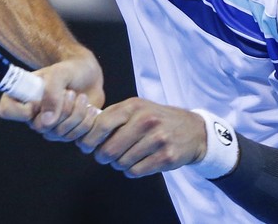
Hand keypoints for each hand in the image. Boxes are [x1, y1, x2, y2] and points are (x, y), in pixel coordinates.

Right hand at [0, 47, 103, 140]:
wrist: (88, 76)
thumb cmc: (70, 70)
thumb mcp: (60, 73)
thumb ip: (51, 93)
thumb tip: (47, 121)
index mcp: (22, 95)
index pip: (6, 110)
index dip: (22, 110)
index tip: (39, 100)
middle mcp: (32, 114)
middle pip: (39, 127)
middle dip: (62, 110)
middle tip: (72, 93)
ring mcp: (48, 126)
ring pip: (58, 133)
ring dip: (76, 114)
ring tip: (83, 98)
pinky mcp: (65, 133)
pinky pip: (73, 138)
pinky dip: (85, 123)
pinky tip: (90, 110)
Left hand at [76, 97, 207, 177]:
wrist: (193, 130)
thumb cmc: (157, 119)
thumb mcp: (137, 108)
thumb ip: (113, 116)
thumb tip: (85, 132)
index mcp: (134, 106)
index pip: (101, 125)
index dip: (89, 139)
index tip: (86, 146)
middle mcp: (146, 121)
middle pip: (109, 149)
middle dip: (102, 156)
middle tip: (105, 156)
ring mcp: (158, 139)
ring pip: (121, 162)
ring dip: (119, 164)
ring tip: (126, 157)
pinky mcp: (166, 156)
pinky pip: (136, 171)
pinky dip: (132, 170)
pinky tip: (138, 162)